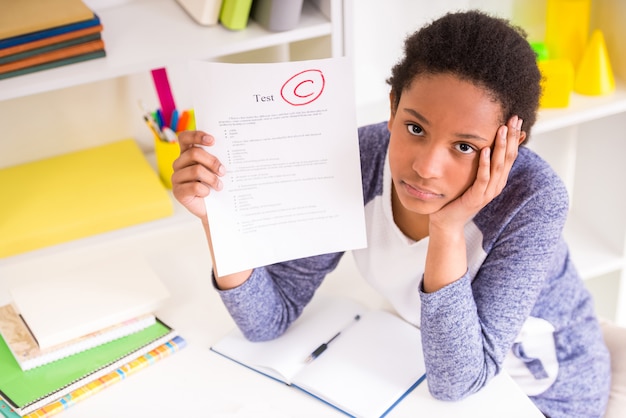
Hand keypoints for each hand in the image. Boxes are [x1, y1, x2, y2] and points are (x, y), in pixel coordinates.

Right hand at [172, 130, 225, 218]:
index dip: (196, 136)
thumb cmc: (215, 186)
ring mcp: (176, 178)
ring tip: (219, 185)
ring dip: (212, 178)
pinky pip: (194, 186)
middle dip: (212, 161)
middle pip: (194, 153)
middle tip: (223, 171)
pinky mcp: (178, 192)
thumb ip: (215, 158)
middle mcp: (179, 164)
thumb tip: (228, 149)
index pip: (185, 138)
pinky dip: (205, 190)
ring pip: (196, 170)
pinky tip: (208, 193)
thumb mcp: (216, 169)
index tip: (212, 140)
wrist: (214, 209)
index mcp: (186, 154)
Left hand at [429, 115, 523, 231]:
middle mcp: (496, 185)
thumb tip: (486, 142)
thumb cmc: (457, 197)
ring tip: (502, 130)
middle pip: (508, 158)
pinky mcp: (476, 197)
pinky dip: (485, 164)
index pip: (510, 154)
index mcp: (497, 179)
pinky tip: (485, 150)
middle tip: (514, 119)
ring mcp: (487, 192)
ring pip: (498, 167)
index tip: (516, 118)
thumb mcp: (472, 176)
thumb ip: (481, 162)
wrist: (447, 221)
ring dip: (500, 147)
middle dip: (511, 137)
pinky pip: (482, 179)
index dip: (514, 136)